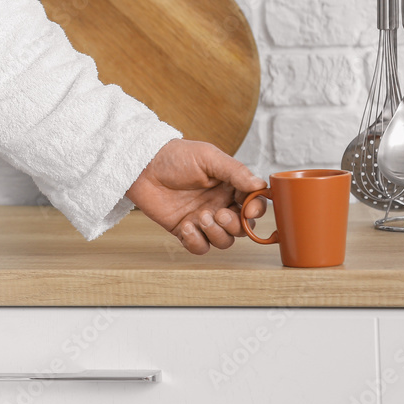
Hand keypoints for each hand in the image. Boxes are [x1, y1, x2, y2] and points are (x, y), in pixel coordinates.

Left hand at [125, 139, 266, 254]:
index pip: (253, 204)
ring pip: (224, 241)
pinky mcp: (184, 230)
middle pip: (242, 228)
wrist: (144, 165)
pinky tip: (186, 226)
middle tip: (218, 213)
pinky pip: (199, 247)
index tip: (248, 210)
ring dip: (216, 234)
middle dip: (235, 225)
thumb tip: (259, 186)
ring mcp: (202, 219)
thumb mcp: (209, 157)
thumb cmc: (176, 156)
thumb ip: (235, 171)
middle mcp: (219, 205)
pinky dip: (196, 242)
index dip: (256, 210)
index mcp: (230, 187)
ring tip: (200, 217)